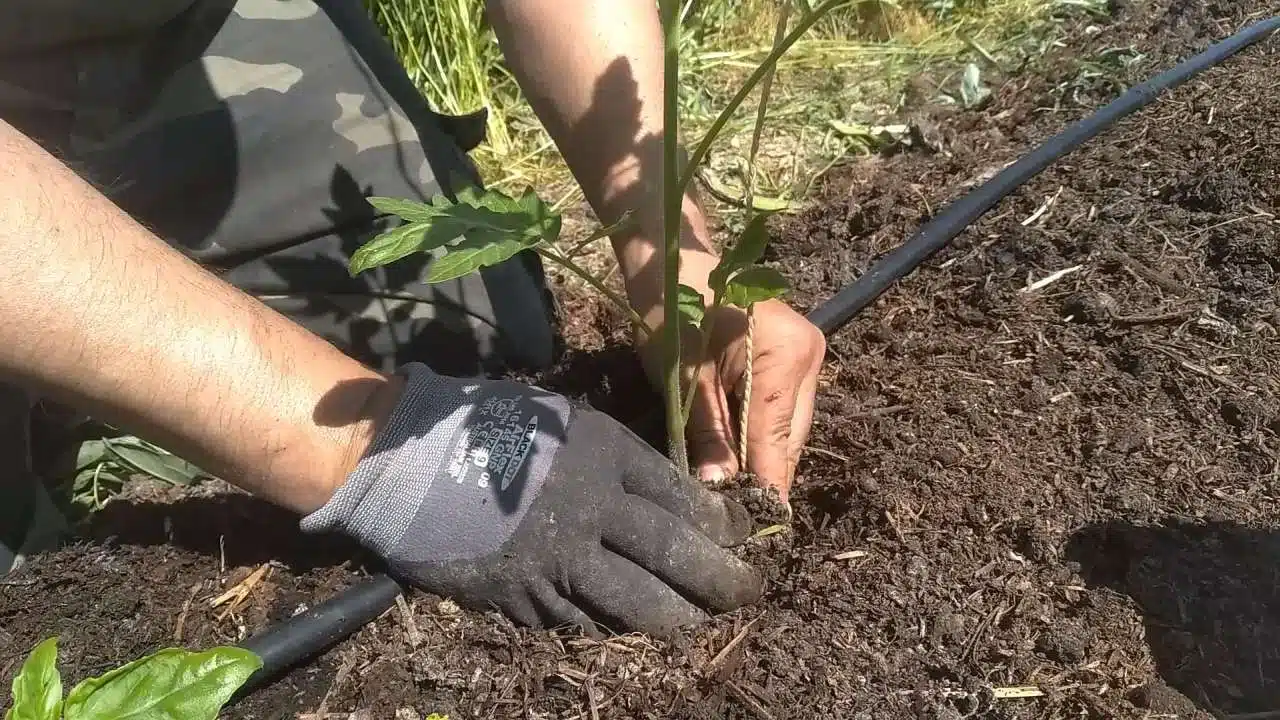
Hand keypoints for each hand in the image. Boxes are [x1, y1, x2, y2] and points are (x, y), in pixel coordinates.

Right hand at [301, 363, 760, 637]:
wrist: (406, 459)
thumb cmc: (490, 428)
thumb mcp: (567, 424)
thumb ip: (618, 460)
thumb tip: (674, 500)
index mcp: (604, 454)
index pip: (682, 498)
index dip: (719, 526)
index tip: (738, 540)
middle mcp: (591, 508)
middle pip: (674, 555)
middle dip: (720, 581)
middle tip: (746, 593)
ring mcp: (558, 558)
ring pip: (637, 602)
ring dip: (678, 618)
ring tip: (700, 624)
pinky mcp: (525, 595)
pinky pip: (586, 620)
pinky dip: (617, 626)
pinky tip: (636, 629)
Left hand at [629, 251, 825, 503]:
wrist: (672, 259)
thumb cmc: (671, 312)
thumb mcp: (683, 381)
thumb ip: (709, 436)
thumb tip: (721, 489)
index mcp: (784, 356)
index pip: (777, 442)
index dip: (763, 488)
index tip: (753, 529)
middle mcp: (810, 355)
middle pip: (790, 439)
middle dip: (763, 475)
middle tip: (735, 514)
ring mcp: (809, 354)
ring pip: (790, 427)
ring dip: (763, 455)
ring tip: (735, 488)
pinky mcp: (797, 355)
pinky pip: (784, 409)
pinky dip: (763, 432)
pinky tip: (741, 452)